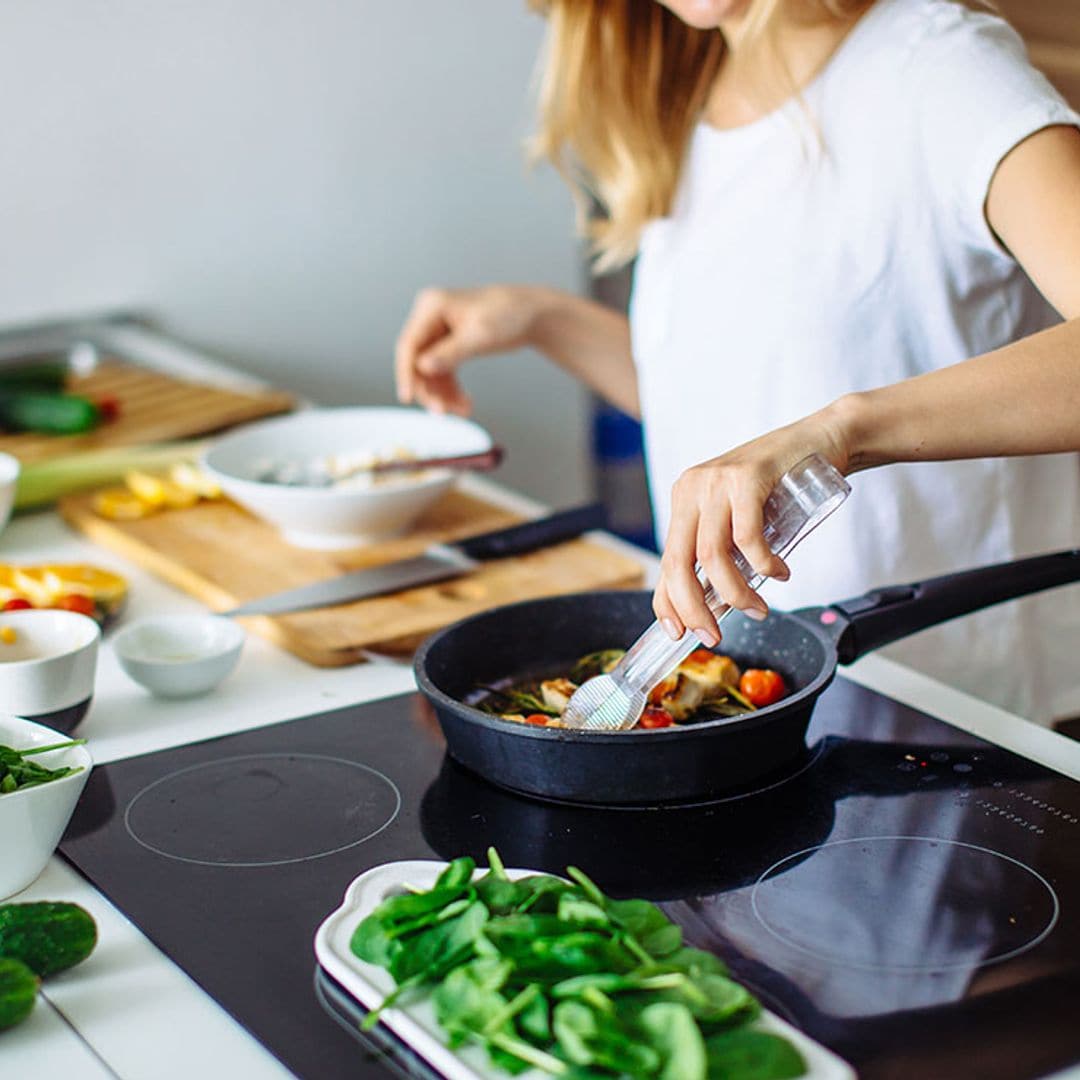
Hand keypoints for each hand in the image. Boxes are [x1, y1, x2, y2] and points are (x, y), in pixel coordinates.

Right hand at [394, 285, 546, 414]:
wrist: (532, 314)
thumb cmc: (510, 315)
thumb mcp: (480, 335)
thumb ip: (450, 353)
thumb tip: (422, 367)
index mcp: (432, 306)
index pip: (409, 344)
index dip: (406, 373)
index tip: (407, 397)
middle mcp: (430, 317)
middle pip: (417, 360)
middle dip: (430, 389)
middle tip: (442, 412)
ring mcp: (439, 331)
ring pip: (430, 371)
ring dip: (443, 394)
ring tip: (462, 410)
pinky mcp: (449, 344)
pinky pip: (443, 372)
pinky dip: (452, 389)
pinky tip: (464, 403)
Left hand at [653, 408, 851, 644]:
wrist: (821, 438)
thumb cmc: (783, 483)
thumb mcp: (741, 517)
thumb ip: (724, 550)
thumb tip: (713, 604)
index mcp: (684, 499)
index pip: (665, 561)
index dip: (667, 603)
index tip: (678, 633)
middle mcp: (692, 488)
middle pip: (678, 562)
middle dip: (694, 608)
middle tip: (713, 635)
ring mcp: (716, 481)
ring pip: (711, 556)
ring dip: (735, 594)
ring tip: (759, 608)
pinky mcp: (746, 477)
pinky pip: (746, 537)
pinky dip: (763, 565)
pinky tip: (779, 573)